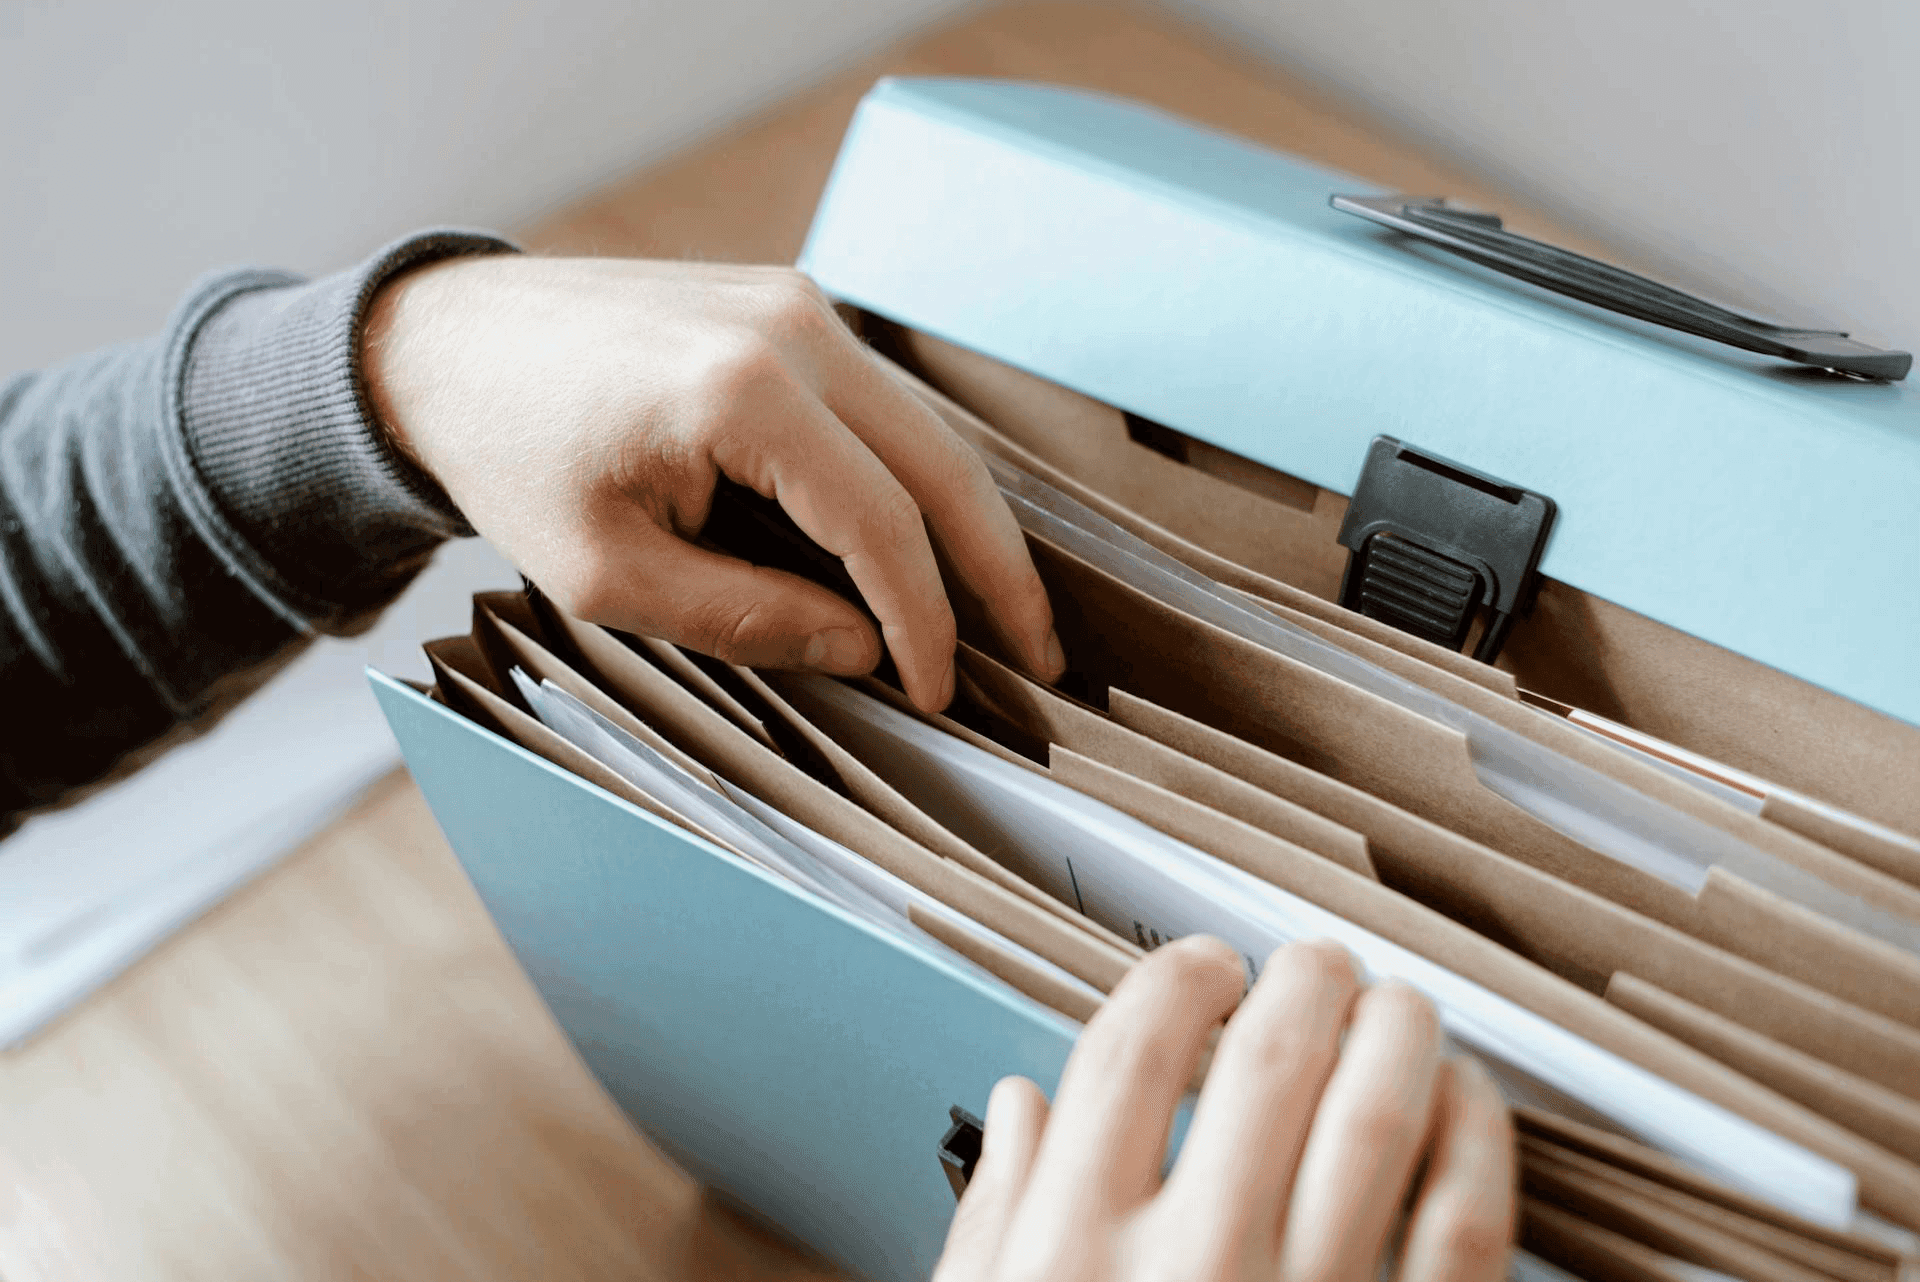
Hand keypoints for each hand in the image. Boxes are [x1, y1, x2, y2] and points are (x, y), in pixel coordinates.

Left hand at [361, 255, 1063, 711]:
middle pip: (943, 466)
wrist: (442, 343)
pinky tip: (931, 543)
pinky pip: (881, 404)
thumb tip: (863, 648)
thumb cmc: (510, 458)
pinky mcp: (786, 307)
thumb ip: (748, 616)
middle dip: (1000, 572)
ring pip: (927, 431)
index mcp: (744, 392)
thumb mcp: (610, 575)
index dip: (924, 622)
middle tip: (1043, 659)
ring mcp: (796, 305)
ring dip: (969, 525)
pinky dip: (916, 479)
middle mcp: (792, 329)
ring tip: (1004, 612)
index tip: (938, 691)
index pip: (882, 525)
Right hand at [936, 937, 1514, 1281]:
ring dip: (1400, 1030)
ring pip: (1382, 1113)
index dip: (1178, 977)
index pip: (1133, 1049)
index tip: (1203, 969)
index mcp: (1074, 1253)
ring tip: (1396, 1006)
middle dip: (1302, 980)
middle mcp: (1194, 1269)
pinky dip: (1477, 1138)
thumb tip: (1020, 1103)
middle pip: (1270, 1056)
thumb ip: (1000, 1215)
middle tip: (1315, 967)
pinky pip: (1468, 1220)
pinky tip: (1463, 1106)